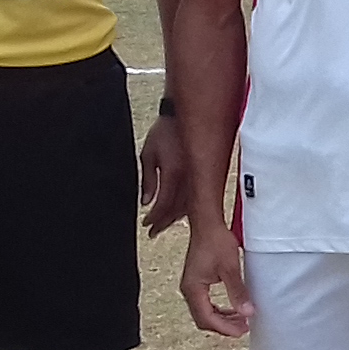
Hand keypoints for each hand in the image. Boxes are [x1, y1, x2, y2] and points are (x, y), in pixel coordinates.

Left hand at [137, 112, 192, 236]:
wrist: (184, 117)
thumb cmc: (164, 132)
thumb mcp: (148, 155)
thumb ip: (148, 180)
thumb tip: (146, 201)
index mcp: (173, 174)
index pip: (163, 205)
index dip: (154, 218)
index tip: (147, 224)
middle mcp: (188, 178)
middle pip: (176, 210)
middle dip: (163, 223)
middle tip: (153, 232)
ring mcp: (197, 177)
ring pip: (188, 206)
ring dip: (175, 218)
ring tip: (164, 224)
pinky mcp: (202, 174)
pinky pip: (195, 197)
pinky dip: (186, 208)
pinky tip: (180, 212)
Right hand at [180, 223, 253, 338]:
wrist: (207, 224)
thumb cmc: (216, 241)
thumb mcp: (231, 268)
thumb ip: (237, 292)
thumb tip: (247, 312)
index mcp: (193, 289)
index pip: (207, 318)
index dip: (224, 328)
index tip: (241, 331)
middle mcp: (189, 290)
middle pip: (203, 319)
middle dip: (223, 326)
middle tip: (243, 328)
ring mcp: (191, 286)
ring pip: (204, 312)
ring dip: (222, 318)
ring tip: (241, 320)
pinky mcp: (196, 281)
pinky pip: (205, 303)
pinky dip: (219, 309)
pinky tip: (232, 308)